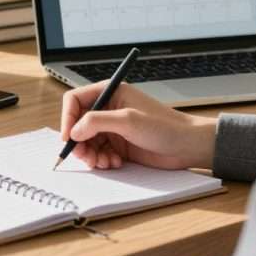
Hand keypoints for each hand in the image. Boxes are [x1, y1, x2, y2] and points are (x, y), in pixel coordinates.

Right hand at [60, 82, 216, 170]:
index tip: (69, 137)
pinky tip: (114, 163)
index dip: (68, 118)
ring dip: (90, 154)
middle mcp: (108, 109)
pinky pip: (98, 152)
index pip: (75, 100)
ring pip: (86, 141)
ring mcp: (113, 128)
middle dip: (79, 142)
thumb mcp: (128, 120)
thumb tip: (73, 131)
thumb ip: (97, 122)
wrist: (187, 146)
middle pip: (78, 124)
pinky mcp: (118, 144)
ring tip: (102, 162)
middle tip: (85, 156)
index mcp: (110, 92)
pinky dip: (101, 160)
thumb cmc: (165, 126)